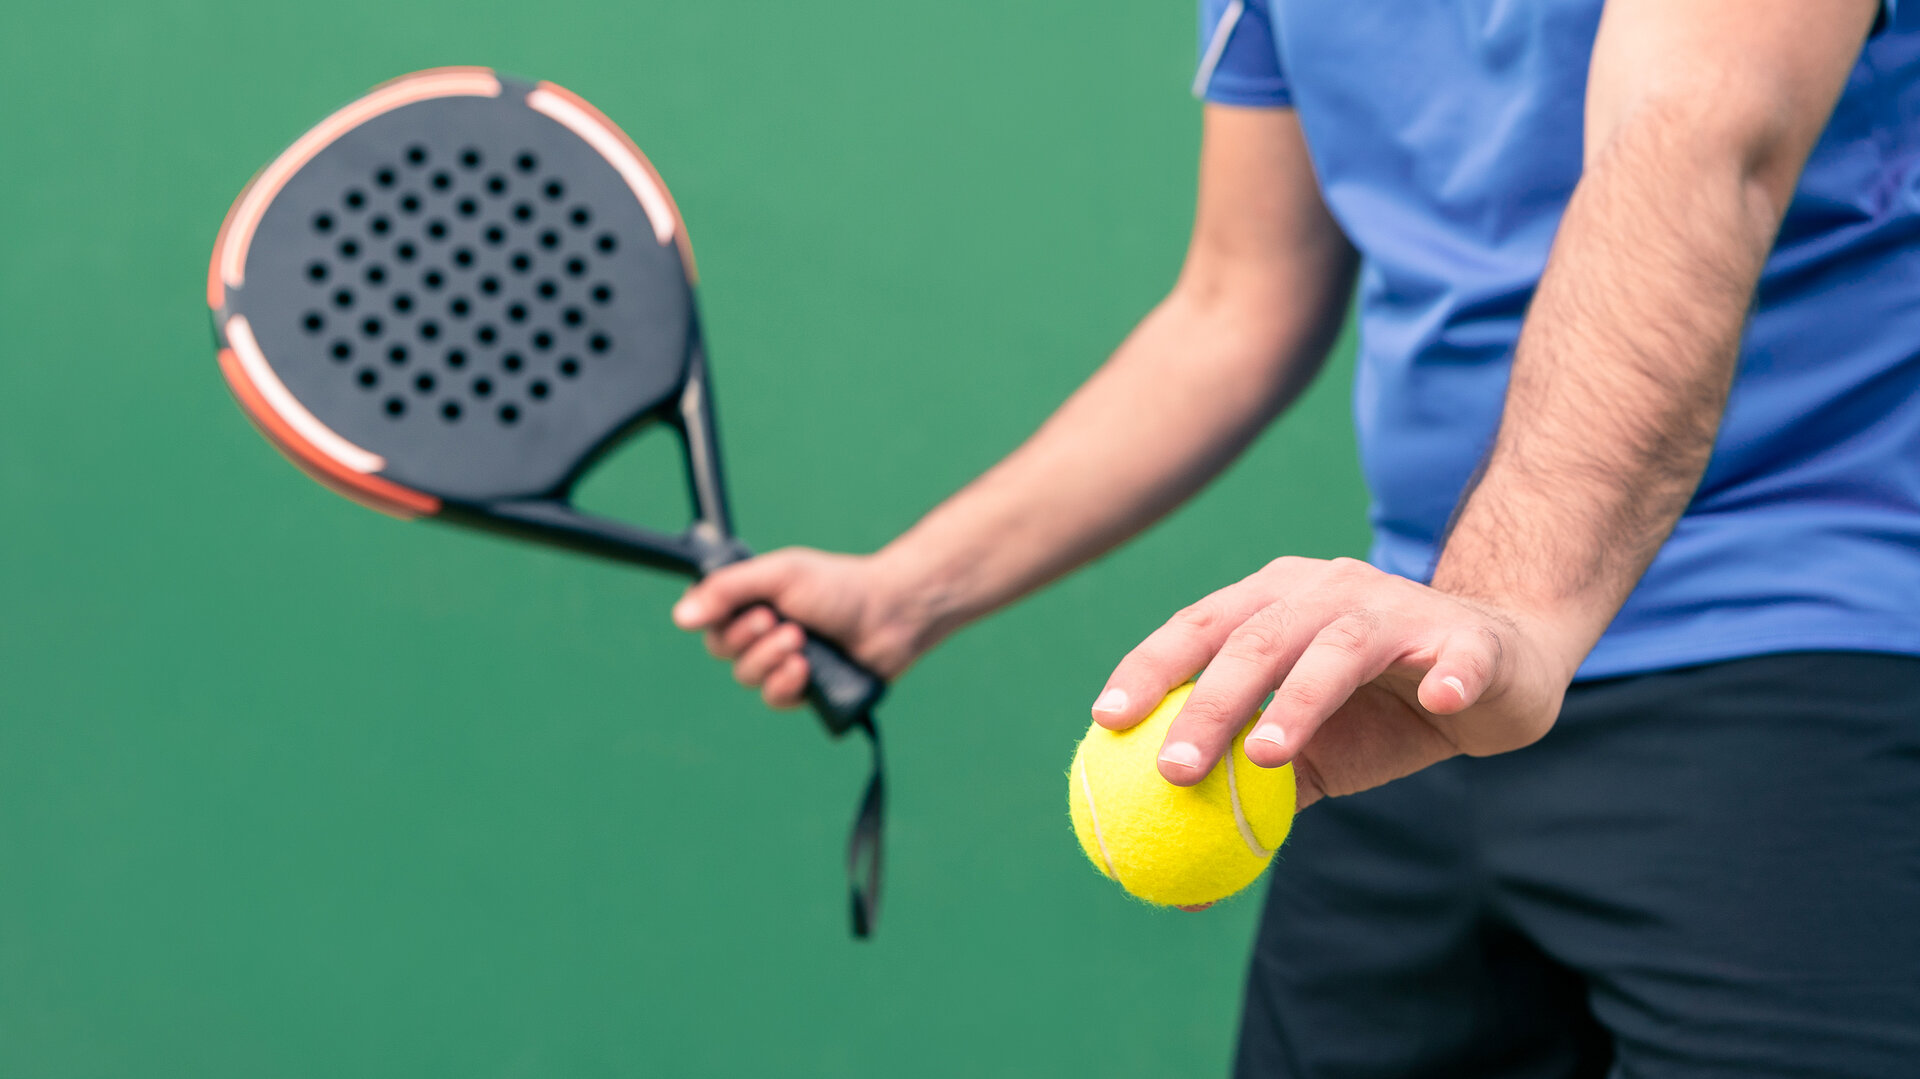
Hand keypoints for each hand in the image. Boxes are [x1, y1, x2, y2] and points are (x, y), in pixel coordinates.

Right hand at [671, 548, 928, 708]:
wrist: (889, 614)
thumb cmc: (838, 587)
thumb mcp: (779, 575)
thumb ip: (728, 590)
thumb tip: (680, 616)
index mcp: (751, 601)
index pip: (708, 618)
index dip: (716, 618)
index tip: (742, 609)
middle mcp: (761, 633)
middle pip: (723, 651)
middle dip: (749, 638)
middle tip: (780, 621)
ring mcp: (782, 663)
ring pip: (747, 677)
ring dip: (770, 659)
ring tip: (801, 642)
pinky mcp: (803, 691)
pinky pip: (774, 698)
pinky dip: (786, 684)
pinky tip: (805, 670)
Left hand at [1093, 557, 1580, 807]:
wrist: (1496, 671)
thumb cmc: (1379, 710)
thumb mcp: (1308, 753)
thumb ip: (1247, 794)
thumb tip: (1182, 888)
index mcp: (1274, 604)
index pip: (1199, 627)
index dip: (1150, 667)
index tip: (1106, 722)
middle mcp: (1327, 590)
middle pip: (1255, 639)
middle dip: (1208, 701)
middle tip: (1174, 767)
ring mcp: (1398, 609)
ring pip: (1340, 646)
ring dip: (1301, 699)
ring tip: (1266, 755)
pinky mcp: (1466, 640)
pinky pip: (1457, 658)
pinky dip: (1447, 676)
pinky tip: (1436, 700)